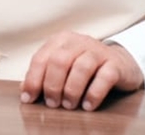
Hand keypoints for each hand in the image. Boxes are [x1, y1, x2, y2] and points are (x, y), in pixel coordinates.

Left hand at [19, 31, 143, 110]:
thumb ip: (44, 75)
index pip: (41, 58)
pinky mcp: (115, 64)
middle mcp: (79, 42)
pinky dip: (93, 94)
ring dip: (72, 90)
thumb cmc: (84, 66)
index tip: (29, 99)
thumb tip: (25, 91)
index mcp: (61, 40)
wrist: (119, 62)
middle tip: (53, 104)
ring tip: (69, 105)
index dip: (33, 80)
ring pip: (81, 68)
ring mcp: (98, 51)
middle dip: (52, 85)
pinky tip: (87, 105)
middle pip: (59, 61)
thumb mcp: (63, 66)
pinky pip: (104, 77)